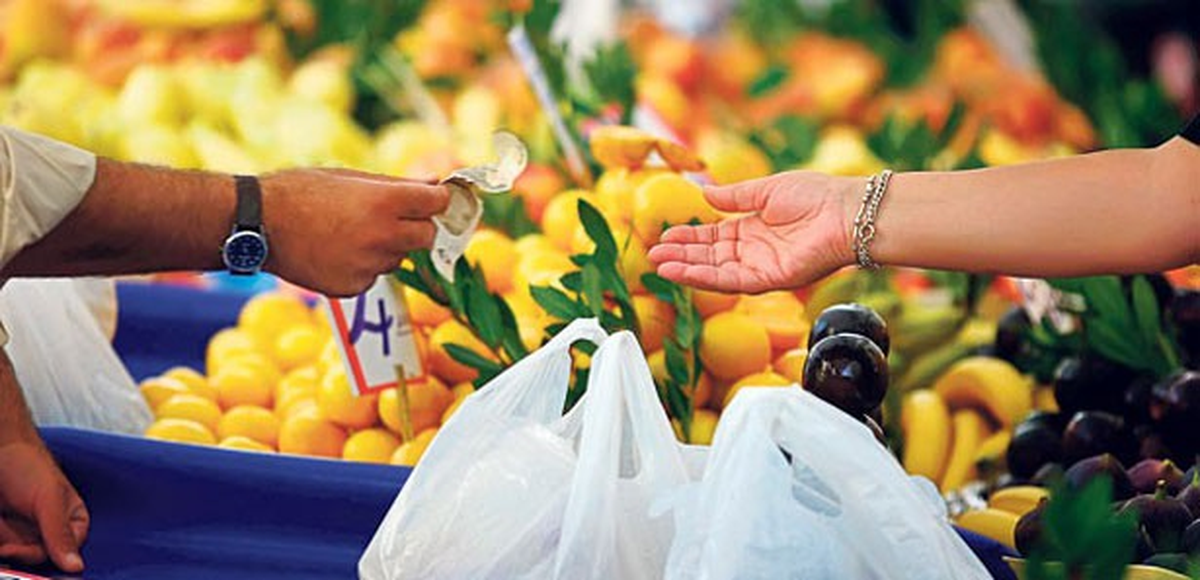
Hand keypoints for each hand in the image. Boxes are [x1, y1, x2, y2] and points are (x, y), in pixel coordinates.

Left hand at [0, 442, 87, 572]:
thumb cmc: (28, 464)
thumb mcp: (49, 498)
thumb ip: (60, 533)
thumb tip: (76, 566)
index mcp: (72, 523)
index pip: (61, 553)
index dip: (38, 552)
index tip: (16, 548)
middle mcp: (48, 532)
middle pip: (33, 557)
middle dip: (14, 547)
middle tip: (4, 542)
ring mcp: (23, 534)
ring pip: (13, 554)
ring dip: (3, 538)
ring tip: (0, 520)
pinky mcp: (3, 534)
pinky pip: (1, 548)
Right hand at [261, 169, 449, 296]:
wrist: (257, 224)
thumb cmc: (302, 191)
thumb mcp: (351, 178)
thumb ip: (397, 185)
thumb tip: (436, 183)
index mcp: (386, 202)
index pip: (438, 203)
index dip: (436, 199)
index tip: (430, 199)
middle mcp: (383, 237)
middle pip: (427, 236)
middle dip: (417, 226)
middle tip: (391, 218)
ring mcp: (369, 266)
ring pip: (398, 257)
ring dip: (386, 247)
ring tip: (349, 233)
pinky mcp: (353, 287)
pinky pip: (373, 275)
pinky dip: (363, 266)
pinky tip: (335, 252)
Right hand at [648, 171, 857, 293]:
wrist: (847, 212)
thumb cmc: (816, 195)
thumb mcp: (767, 190)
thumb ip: (735, 196)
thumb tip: (704, 193)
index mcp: (753, 228)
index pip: (713, 236)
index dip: (689, 236)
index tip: (664, 236)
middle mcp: (754, 251)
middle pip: (709, 255)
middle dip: (681, 254)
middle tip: (652, 253)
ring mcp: (760, 266)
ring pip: (715, 271)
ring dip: (686, 268)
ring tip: (659, 265)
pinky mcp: (769, 280)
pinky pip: (730, 282)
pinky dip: (705, 278)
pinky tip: (682, 272)